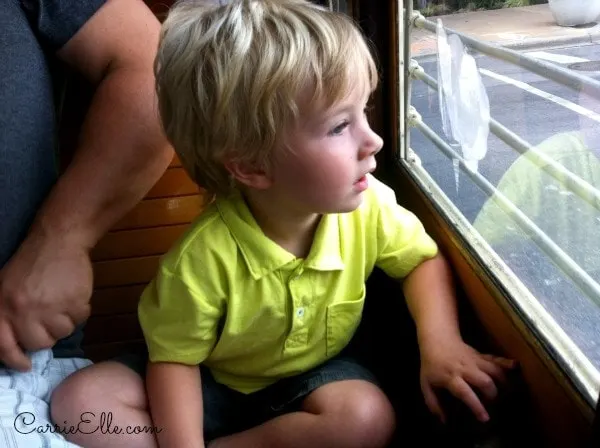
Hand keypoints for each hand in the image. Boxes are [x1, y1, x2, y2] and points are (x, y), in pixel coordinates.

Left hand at [0, 231, 91, 369]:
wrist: (57, 240)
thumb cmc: (30, 264)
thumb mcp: (4, 288)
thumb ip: (5, 315)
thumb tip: (15, 344)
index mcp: (2, 308)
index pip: (5, 347)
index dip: (16, 360)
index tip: (25, 365)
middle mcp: (24, 311)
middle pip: (39, 343)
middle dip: (46, 334)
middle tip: (49, 318)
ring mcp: (50, 307)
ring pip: (62, 333)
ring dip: (65, 321)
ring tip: (61, 302)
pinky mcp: (74, 302)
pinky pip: (81, 319)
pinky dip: (80, 310)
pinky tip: (73, 295)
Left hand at [419, 336, 515, 422]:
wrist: (436, 339)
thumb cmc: (431, 365)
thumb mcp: (426, 384)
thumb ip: (433, 403)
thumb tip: (443, 420)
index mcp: (450, 377)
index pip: (464, 392)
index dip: (476, 405)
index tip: (485, 418)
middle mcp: (464, 369)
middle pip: (484, 381)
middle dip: (492, 395)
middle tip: (492, 404)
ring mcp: (474, 360)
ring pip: (492, 370)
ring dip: (501, 382)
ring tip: (504, 393)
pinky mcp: (481, 355)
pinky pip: (495, 358)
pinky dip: (505, 362)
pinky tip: (515, 366)